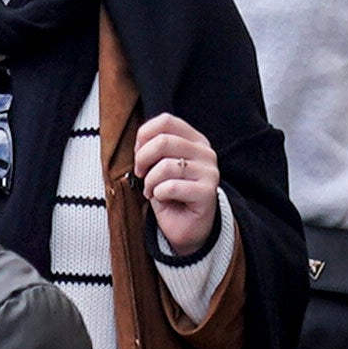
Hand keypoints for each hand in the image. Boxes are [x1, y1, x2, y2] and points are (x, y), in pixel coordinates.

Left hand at [125, 108, 221, 259]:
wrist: (187, 228)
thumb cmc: (170, 195)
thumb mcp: (159, 166)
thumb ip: (154, 148)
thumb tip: (140, 141)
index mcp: (195, 140)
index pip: (166, 120)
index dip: (144, 135)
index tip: (138, 153)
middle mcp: (205, 152)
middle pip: (163, 141)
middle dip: (142, 159)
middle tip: (140, 174)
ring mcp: (210, 172)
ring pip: (166, 165)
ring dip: (149, 181)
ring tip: (151, 190)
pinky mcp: (208, 193)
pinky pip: (172, 187)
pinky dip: (158, 193)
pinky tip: (161, 198)